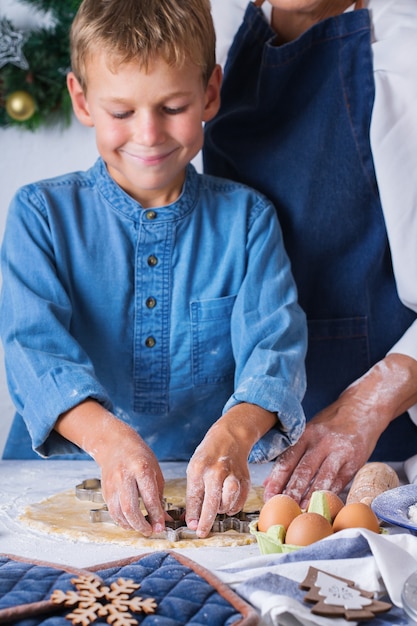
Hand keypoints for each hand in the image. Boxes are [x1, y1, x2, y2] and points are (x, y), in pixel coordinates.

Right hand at [55, 400, 165, 534]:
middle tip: (150, 532)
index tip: (161, 527)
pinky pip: (112, 511)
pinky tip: (130, 524)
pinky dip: (121, 521)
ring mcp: (112, 484)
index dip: (156, 515)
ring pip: (118, 513)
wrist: (115, 444)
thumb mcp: (155, 470)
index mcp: (141, 469)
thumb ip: (159, 495)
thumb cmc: (139, 456)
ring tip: (141, 529)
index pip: (149, 497)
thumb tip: (164, 519)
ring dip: (130, 526)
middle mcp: (124, 477)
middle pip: (130, 508)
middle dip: (141, 525)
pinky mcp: (105, 491)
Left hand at [185, 403, 276, 536]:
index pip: (195, 496)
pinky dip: (234, 506)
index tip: (192, 526)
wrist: (230, 437)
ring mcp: (232, 474)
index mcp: (199, 468)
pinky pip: (240, 500)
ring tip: (217, 507)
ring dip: (222, 509)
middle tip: (202, 532)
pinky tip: (228, 504)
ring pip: (229, 500)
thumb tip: (191, 520)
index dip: (193, 514)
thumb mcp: (195, 468)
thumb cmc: (208, 455)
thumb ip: (194, 493)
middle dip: (206, 520)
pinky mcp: (245, 478)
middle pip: (212, 501)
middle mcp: (216, 471)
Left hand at [263, 354, 416, 507]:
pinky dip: (330, 495)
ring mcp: (340, 451)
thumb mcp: (310, 431)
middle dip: (291, 491)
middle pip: (303, 471)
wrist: (362, 408)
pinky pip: (340, 481)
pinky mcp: (355, 460)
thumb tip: (270, 480)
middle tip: (282, 508)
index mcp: (306, 434)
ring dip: (310, 496)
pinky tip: (322, 504)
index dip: (277, 479)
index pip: (287, 459)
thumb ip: (292, 454)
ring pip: (322, 478)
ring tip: (301, 510)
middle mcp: (322, 442)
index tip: (269, 495)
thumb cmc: (331, 423)